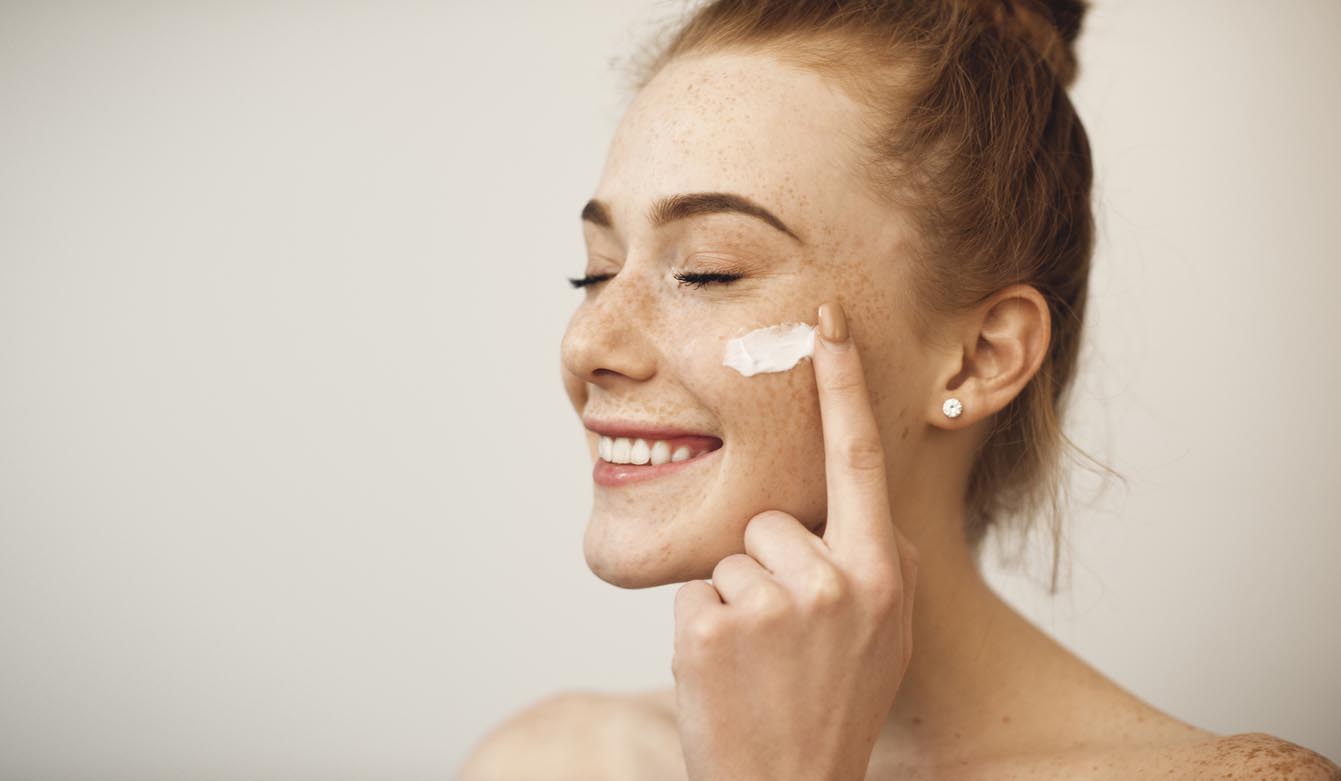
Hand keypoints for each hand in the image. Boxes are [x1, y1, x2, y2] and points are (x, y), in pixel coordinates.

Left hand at [671, 300, 919, 780]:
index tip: (825, 321)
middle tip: (786, 644)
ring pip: (727, 558)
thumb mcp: (882, 634)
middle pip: (768, 520)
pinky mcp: (716, 628)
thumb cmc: (833, 707)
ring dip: (734, 605)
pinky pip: (695, 596)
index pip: (859, 459)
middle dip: (765, 569)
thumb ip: (870, 563)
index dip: (842, 384)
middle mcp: (838, 579)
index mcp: (882, 572)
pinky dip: (702, 634)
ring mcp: (775, 604)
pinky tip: (731, 677)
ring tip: (761, 665)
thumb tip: (854, 508)